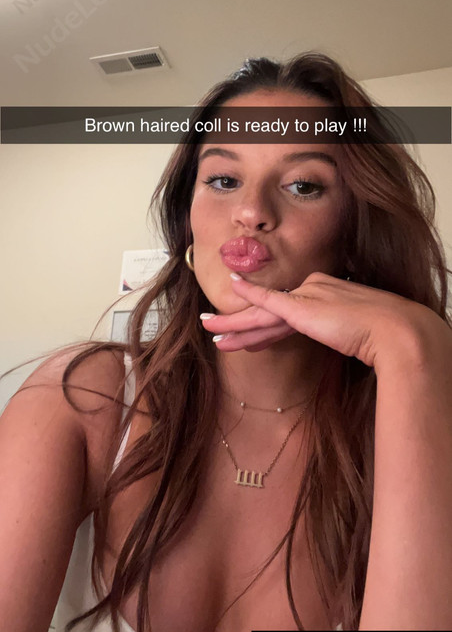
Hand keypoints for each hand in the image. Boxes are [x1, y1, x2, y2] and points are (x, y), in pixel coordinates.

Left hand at [201, 272, 450, 372]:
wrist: (394, 329)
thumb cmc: (383, 335)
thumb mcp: (355, 333)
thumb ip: (339, 330)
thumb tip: (336, 337)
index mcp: (322, 296)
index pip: (285, 314)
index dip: (264, 328)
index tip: (249, 339)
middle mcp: (310, 292)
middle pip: (267, 312)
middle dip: (239, 324)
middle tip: (211, 326)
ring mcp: (305, 298)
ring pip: (260, 313)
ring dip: (232, 324)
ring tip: (209, 329)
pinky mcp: (301, 307)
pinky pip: (267, 302)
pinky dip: (248, 297)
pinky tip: (230, 292)